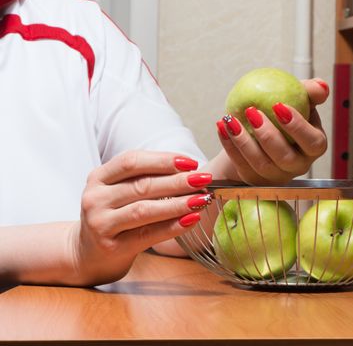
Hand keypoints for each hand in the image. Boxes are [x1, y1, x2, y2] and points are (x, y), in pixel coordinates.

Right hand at [71, 150, 211, 284]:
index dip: (162, 160)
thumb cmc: (114, 216)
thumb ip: (145, 178)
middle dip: (177, 181)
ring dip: (177, 203)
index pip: (131, 161)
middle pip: (141, 185)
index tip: (190, 162)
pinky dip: (172, 227)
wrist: (87, 253)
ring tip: (201, 199)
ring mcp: (100, 223)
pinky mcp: (111, 247)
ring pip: (144, 209)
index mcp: (99, 177)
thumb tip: (189, 171)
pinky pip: (147, 234)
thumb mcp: (119, 191)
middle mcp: (95, 198)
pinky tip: (191, 219)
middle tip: (204, 179)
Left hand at [215, 78, 328, 184]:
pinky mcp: (254, 180)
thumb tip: (321, 87)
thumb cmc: (282, 114)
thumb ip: (309, 91)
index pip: (313, 142)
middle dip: (268, 135)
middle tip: (252, 112)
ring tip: (230, 119)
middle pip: (285, 157)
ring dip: (244, 141)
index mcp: (314, 147)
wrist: (260, 133)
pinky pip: (241, 164)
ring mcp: (275, 176)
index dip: (298, 127)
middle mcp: (298, 166)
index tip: (278, 105)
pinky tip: (221, 126)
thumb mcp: (298, 99)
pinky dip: (229, 145)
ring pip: (261, 164)